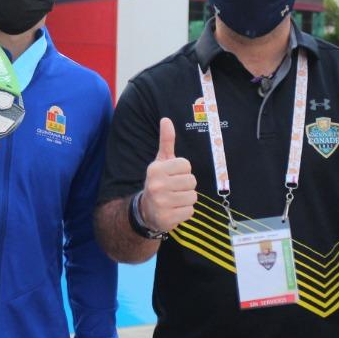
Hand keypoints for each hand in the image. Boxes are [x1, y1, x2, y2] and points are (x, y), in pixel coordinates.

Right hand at [140, 118, 196, 233]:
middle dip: (186, 186)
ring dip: (186, 199)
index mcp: (156, 169)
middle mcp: (156, 185)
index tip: (173, 176)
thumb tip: (166, 119)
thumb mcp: (161, 161)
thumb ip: (166, 141)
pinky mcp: (167, 218)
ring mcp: (161, 203)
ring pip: (193, 197)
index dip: (183, 171)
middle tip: (174, 189)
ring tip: (174, 200)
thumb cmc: (159, 182)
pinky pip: (190, 211)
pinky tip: (174, 210)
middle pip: (192, 181)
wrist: (146, 210)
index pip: (186, 165)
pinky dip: (185, 212)